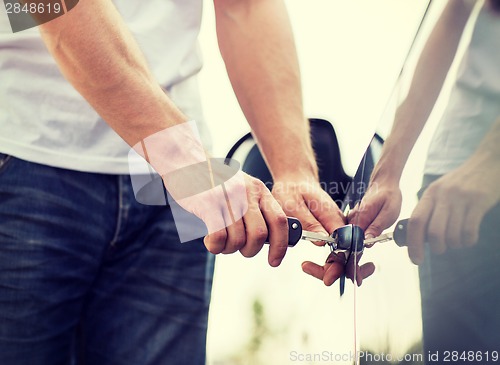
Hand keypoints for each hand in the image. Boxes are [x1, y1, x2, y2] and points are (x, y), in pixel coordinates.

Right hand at [164, 160, 289, 266]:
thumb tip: (269, 238)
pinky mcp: (208, 204)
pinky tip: (210, 241)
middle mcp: (246, 192)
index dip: (280, 245)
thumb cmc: (214, 182)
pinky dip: (216, 246)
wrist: (186, 161)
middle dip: (251, 250)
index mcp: (259, 190)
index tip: (274, 260)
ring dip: (229, 249)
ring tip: (221, 241)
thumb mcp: (242, 188)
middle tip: (240, 249)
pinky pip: (219, 237)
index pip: (279, 221)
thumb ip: (255, 208)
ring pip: (238, 239)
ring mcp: (228, 198)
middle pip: (260, 235)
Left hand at [271, 177, 373, 284]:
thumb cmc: (292, 190)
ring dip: (330, 266)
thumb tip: (322, 241)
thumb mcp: (294, 204)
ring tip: (306, 267)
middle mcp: (340, 222)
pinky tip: (311, 266)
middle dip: (336, 269)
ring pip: (343, 253)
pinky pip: (336, 249)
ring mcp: (337, 226)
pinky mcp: (332, 229)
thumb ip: (309, 223)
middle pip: (348, 252)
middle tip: (308, 269)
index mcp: (333, 216)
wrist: (295, 180)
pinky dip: (328, 261)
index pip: (345, 244)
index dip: (339, 264)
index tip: (327, 276)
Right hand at [347, 179, 401, 243]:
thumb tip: (368, 241)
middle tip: (374, 239)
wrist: (385, 184)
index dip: (360, 246)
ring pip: (353, 234)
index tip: (368, 247)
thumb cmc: (389, 196)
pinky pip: (356, 229)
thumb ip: (376, 228)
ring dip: (363, 238)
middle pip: (351, 237)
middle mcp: (353, 216)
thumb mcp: (388, 214)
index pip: (354, 237)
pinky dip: (363, 232)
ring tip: (374, 232)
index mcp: (361, 216)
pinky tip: (371, 229)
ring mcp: (353, 216)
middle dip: (361, 243)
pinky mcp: (355, 216)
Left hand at [407, 155, 499, 263]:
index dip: (413, 244)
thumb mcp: (440, 191)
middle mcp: (442, 196)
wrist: (487, 162)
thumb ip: (430, 210)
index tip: (416, 260)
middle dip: (437, 248)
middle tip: (442, 249)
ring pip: (452, 234)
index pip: (415, 222)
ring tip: (458, 241)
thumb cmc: (462, 182)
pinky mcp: (478, 202)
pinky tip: (469, 238)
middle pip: (433, 232)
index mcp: (430, 194)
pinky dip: (468, 241)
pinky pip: (470, 231)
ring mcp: (461, 199)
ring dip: (454, 245)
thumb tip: (419, 237)